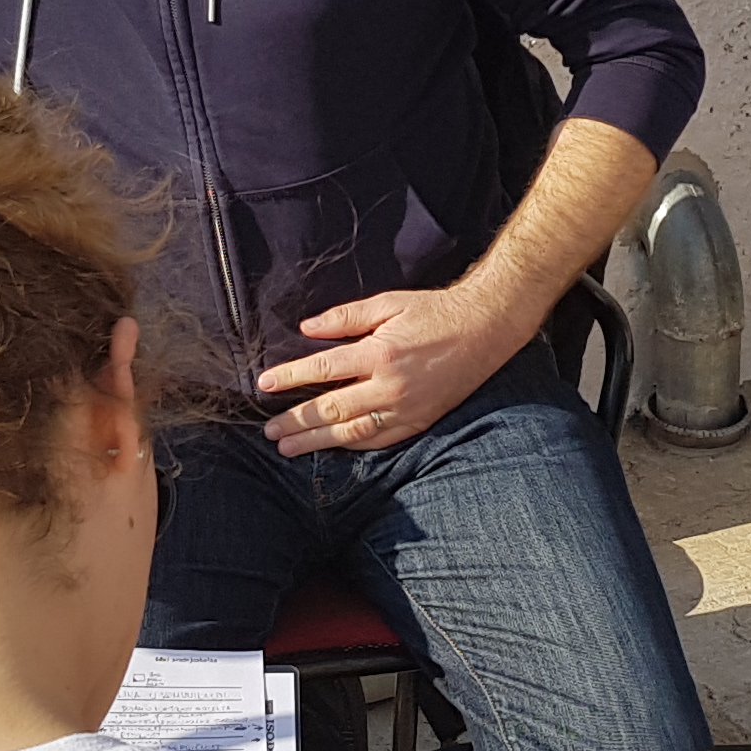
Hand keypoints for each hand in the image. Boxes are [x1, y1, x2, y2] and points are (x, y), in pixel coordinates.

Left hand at [255, 282, 532, 455]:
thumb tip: (307, 328)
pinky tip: (332, 447)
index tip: (264, 385)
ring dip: (317, 441)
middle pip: (332, 409)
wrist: (486, 328)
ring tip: (288, 448)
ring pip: (352, 432)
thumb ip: (346, 317)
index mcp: (379, 353)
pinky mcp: (420, 422)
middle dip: (297, 421)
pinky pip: (380, 440)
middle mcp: (390, 387)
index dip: (290, 378)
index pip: (323, 370)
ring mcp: (406, 409)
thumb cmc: (436, 311)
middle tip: (269, 431)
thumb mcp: (389, 302)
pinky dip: (352, 446)